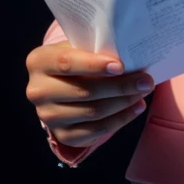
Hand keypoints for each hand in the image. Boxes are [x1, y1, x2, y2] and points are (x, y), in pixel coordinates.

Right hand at [24, 44, 153, 148]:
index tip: (121, 66)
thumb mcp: (77, 48)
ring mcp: (48, 116)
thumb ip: (95, 49)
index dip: (94, 65)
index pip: (66, 63)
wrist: (60, 86)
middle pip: (84, 91)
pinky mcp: (63, 135)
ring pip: (93, 112)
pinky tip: (136, 108)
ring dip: (124, 103)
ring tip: (143, 92)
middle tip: (145, 80)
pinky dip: (121, 119)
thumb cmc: (76, 60)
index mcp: (39, 62)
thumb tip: (132, 56)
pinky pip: (97, 130)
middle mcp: (38, 91)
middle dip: (120, 86)